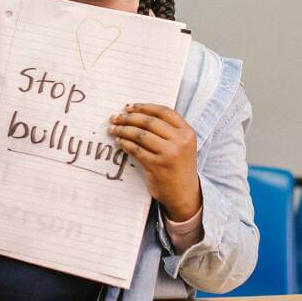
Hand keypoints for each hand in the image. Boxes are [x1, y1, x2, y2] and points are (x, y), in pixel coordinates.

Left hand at [108, 103, 201, 220]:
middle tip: (116, 117)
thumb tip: (138, 114)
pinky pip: (136, 150)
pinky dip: (125, 144)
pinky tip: (119, 142)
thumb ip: (168, 130)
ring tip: (114, 129)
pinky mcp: (156, 166)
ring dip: (123, 130)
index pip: (163, 112)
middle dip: (129, 118)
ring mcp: (168, 153)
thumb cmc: (179, 166)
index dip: (144, 107)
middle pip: (149, 122)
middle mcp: (180, 141)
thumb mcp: (182, 145)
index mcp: (187, 132)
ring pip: (140, 135)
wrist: (185, 193)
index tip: (129, 107)